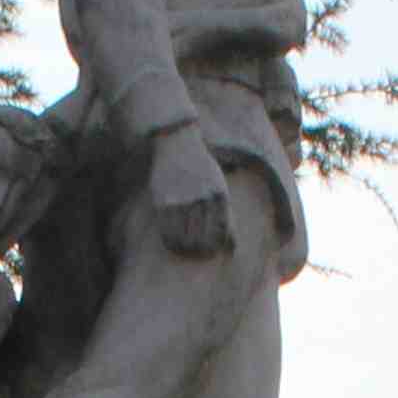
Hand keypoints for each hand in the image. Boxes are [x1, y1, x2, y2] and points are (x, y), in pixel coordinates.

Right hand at [148, 125, 231, 260]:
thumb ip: (226, 217)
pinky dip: (170, 242)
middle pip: (203, 240)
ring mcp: (182, 200)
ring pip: (185, 239)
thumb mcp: (219, 188)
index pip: (221, 234)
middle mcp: (202, 198)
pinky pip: (167, 231)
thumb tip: (233, 249)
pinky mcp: (164, 200)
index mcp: (220, 196)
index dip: (217, 249)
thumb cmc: (201, 170)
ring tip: (184, 251)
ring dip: (185, 249)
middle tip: (196, 255)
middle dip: (201, 252)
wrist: (177, 142)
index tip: (211, 253)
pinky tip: (171, 243)